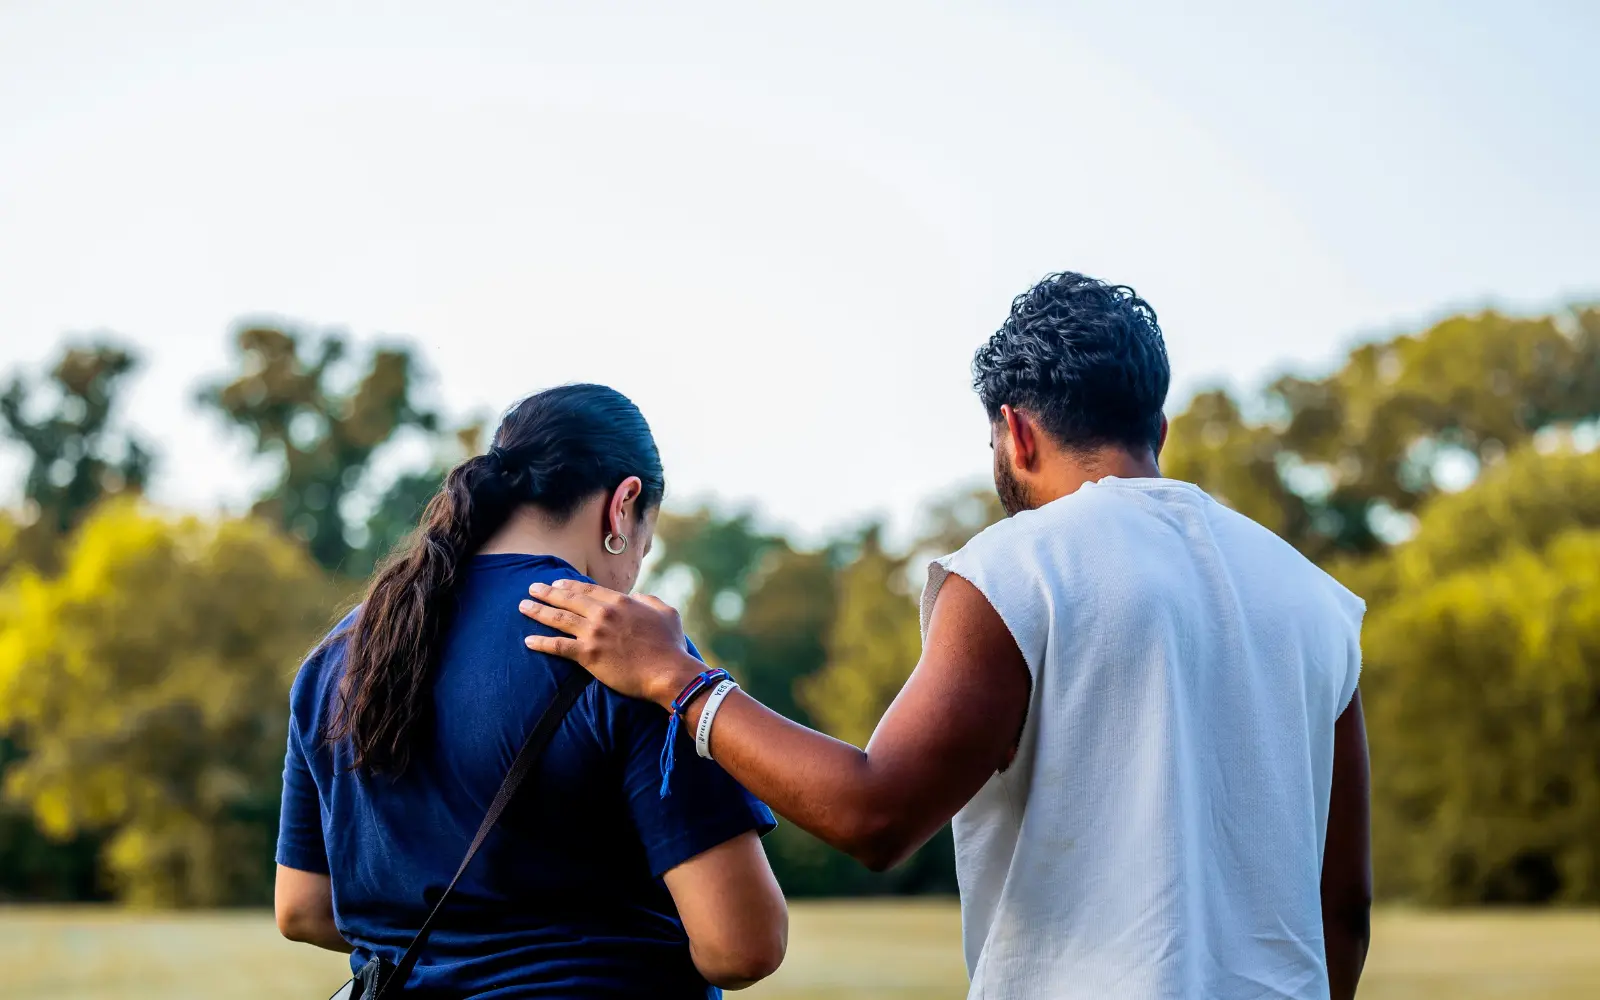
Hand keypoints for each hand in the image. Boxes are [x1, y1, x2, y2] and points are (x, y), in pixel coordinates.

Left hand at [519, 580, 700, 708]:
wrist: (667, 672)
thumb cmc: (670, 645)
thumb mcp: (666, 612)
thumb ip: (649, 600)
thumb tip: (637, 597)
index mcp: (621, 602)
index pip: (588, 590)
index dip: (569, 586)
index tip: (557, 584)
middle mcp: (603, 614)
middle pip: (569, 600)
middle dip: (548, 593)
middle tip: (532, 588)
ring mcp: (594, 634)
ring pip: (559, 619)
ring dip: (538, 611)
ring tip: (523, 606)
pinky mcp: (588, 655)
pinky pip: (559, 646)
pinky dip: (542, 642)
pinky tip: (528, 640)